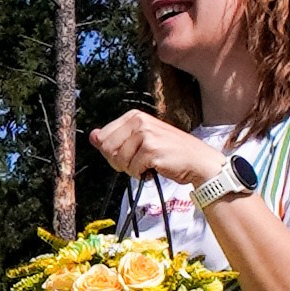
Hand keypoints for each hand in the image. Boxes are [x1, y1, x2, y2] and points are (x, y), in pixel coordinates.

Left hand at [88, 108, 212, 187]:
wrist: (197, 161)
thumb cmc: (170, 151)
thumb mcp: (141, 139)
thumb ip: (115, 137)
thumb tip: (92, 136)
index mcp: (134, 116)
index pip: (103, 136)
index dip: (111, 151)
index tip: (128, 154)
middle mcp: (139, 121)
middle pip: (108, 148)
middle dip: (119, 162)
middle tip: (138, 162)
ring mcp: (146, 134)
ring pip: (119, 160)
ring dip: (132, 169)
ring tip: (149, 164)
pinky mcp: (151, 150)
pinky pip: (133, 169)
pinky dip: (142, 174)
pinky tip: (155, 168)